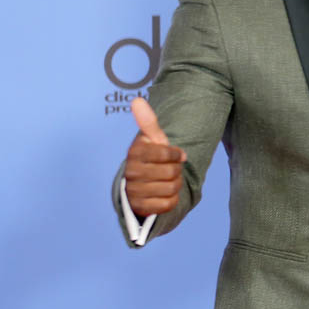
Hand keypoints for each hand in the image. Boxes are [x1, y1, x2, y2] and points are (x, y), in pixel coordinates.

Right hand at [123, 98, 185, 216]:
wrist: (141, 184)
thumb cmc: (151, 158)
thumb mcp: (152, 139)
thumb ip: (148, 122)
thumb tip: (137, 100)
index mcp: (135, 152)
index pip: (166, 154)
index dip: (176, 155)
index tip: (177, 155)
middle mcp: (131, 172)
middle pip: (171, 172)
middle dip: (177, 170)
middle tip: (170, 170)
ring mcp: (133, 191)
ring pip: (171, 188)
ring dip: (175, 185)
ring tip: (167, 181)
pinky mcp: (139, 207)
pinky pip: (167, 204)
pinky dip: (172, 200)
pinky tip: (164, 194)